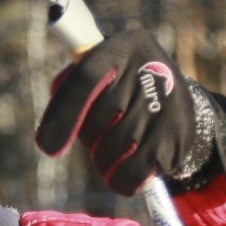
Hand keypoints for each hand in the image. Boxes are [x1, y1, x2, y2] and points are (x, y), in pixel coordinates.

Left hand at [34, 27, 225, 196]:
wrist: (172, 93)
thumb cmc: (119, 85)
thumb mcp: (100, 72)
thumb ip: (72, 90)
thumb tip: (49, 139)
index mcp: (121, 48)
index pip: (86, 79)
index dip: (63, 115)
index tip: (47, 148)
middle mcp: (147, 68)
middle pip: (98, 121)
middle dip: (90, 139)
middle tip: (100, 134)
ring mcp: (167, 102)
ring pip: (116, 151)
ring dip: (106, 161)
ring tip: (116, 149)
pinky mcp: (178, 134)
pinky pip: (135, 172)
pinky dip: (124, 177)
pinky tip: (133, 162)